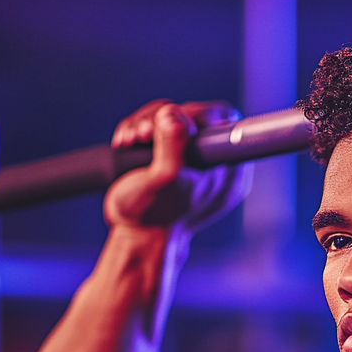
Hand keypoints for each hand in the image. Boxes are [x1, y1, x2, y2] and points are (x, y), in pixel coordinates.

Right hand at [105, 100, 252, 232]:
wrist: (136, 238)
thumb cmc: (152, 217)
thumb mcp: (164, 179)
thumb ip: (173, 144)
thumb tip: (173, 115)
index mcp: (227, 170)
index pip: (225, 122)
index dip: (197, 114)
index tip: (172, 121)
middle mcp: (214, 163)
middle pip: (193, 114)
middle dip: (162, 118)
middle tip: (142, 135)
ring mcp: (192, 160)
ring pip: (171, 117)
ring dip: (144, 123)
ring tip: (129, 141)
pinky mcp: (170, 157)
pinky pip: (157, 127)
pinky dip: (137, 130)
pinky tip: (124, 143)